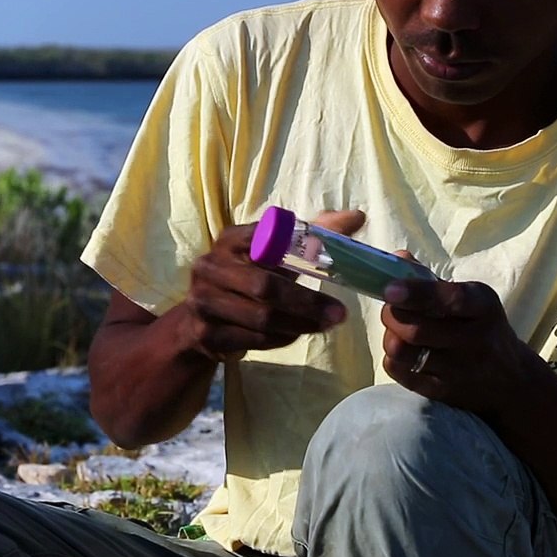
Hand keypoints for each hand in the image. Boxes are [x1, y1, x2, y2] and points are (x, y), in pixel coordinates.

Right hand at [183, 210, 365, 359]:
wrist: (200, 324)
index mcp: (229, 240)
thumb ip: (312, 236)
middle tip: (339, 313)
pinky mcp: (206, 334)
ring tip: (325, 325)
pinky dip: (281, 339)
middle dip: (307, 302)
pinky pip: (254, 339)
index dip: (297, 245)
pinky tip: (297, 334)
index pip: (264, 236)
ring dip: (300, 324)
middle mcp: (210, 267)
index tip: (329, 258)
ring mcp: (204, 301)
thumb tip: (357, 216)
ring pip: (261, 317)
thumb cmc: (247, 280)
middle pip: (265, 286)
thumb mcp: (274, 257)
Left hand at [380, 275, 532, 418]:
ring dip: (391, 336)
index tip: (390, 289)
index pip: (451, 300)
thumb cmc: (483, 328)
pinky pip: (402, 373)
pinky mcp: (444, 393)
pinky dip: (393, 359)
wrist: (511, 380)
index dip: (416, 293)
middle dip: (393, 314)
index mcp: (483, 307)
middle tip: (391, 307)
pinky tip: (404, 352)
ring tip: (397, 330)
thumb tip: (396, 258)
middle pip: (417, 329)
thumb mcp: (473, 299)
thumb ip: (432, 281)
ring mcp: (459, 371)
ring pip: (404, 352)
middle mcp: (475, 341)